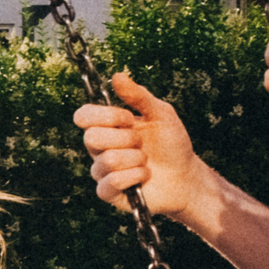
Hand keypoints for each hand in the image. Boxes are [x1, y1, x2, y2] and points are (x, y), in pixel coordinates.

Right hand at [74, 72, 206, 218]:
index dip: (105, 116)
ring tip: (146, 162)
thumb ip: (139, 96)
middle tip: (141, 143)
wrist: (186, 177)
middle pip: (90, 138)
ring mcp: (102, 171)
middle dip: (125, 139)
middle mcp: (99, 148)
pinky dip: (134, 177)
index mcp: (106, 126)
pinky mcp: (108, 192)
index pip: (82, 116)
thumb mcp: (161, 114)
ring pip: (107, 161)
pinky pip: (110, 183)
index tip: (129, 118)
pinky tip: (144, 176)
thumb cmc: (172, 144)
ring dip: (135, 160)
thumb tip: (117, 76)